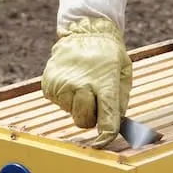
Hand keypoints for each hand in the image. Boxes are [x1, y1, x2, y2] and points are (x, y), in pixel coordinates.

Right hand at [41, 17, 131, 147]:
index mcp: (105, 84)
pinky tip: (71, 79)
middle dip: (91, 116)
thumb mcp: (124, 73)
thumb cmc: (109, 54)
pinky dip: (65, 96)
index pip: (106, 120)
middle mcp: (82, 86)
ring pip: (70, 112)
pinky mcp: (49, 85)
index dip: (106, 136)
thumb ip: (120, 102)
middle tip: (95, 99)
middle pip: (84, 122)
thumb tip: (115, 127)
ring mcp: (62, 85)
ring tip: (83, 82)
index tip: (104, 142)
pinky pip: (58, 103)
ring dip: (78, 104)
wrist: (85, 30)